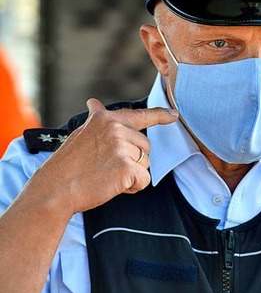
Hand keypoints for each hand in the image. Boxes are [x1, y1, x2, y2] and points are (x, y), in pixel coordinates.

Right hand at [31, 98, 178, 215]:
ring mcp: (122, 147)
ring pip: (146, 163)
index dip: (161, 115)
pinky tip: (113, 186)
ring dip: (132, 174)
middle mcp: (116, 129)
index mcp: (107, 119)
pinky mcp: (127, 167)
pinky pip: (144, 180)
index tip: (174, 115)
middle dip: (133, 160)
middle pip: (146, 147)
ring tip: (107, 176)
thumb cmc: (67, 166)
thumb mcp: (81, 134)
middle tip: (107, 167)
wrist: (54, 190)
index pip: (141, 115)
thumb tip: (94, 103)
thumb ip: (96, 120)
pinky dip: (133, 187)